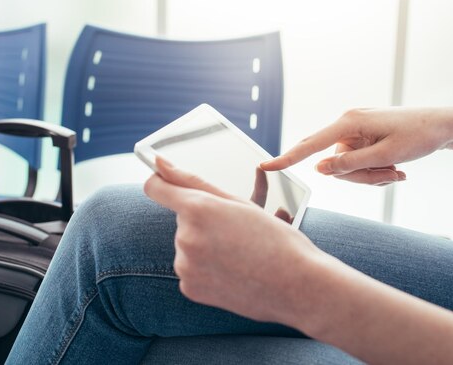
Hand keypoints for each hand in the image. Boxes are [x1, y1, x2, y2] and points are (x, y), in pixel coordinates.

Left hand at [144, 157, 324, 325]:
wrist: (297, 286)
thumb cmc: (274, 238)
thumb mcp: (238, 202)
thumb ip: (192, 181)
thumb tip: (159, 164)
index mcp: (198, 209)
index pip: (155, 188)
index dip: (161, 182)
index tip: (166, 182)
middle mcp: (186, 237)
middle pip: (182, 219)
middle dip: (202, 221)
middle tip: (236, 232)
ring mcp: (186, 266)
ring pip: (187, 244)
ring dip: (205, 245)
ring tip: (238, 254)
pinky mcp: (189, 287)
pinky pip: (190, 268)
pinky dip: (206, 268)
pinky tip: (231, 271)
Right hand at [261, 107, 452, 184]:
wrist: (443, 125)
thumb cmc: (418, 136)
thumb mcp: (386, 155)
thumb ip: (350, 164)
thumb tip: (318, 169)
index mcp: (349, 122)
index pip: (310, 144)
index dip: (287, 158)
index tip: (266, 167)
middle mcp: (347, 124)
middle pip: (332, 162)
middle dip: (358, 176)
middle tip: (392, 176)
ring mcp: (353, 132)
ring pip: (346, 167)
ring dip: (371, 176)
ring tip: (397, 172)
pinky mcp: (360, 139)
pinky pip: (356, 163)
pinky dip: (373, 172)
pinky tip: (394, 169)